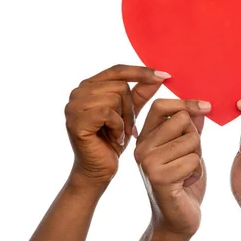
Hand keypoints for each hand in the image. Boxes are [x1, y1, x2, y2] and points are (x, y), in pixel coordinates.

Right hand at [64, 64, 168, 186]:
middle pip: (120, 85)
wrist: (98, 170)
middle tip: (127, 126)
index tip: (165, 76)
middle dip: (130, 107)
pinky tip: (114, 138)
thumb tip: (160, 76)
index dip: (141, 72)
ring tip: (120, 132)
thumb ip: (141, 93)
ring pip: (115, 98)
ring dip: (124, 118)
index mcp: (89, 86)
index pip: (118, 70)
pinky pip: (108, 112)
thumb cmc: (112, 141)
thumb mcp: (130, 113)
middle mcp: (78, 92)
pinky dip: (117, 126)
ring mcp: (74, 106)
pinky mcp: (76, 121)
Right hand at [134, 99, 210, 236]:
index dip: (185, 102)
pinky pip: (193, 160)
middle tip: (188, 157)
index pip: (161, 105)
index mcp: (145, 137)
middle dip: (195, 137)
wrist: (176, 221)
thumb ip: (190, 128)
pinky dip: (197, 172)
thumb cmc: (182, 183)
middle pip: (182, 120)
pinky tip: (185, 184)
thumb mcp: (187, 150)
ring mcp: (148, 162)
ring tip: (186, 172)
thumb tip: (200, 105)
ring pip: (191, 140)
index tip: (206, 107)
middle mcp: (141, 147)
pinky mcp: (159, 177)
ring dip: (197, 157)